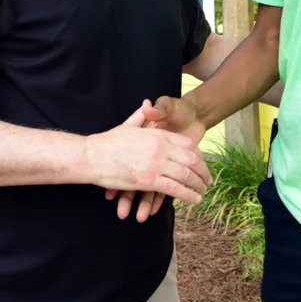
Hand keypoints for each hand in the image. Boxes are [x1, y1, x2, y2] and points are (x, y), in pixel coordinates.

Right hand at [85, 100, 210, 216]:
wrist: (92, 155)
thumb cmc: (109, 142)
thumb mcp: (128, 125)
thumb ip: (141, 115)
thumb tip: (148, 103)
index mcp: (157, 135)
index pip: (187, 145)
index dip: (199, 156)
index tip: (203, 164)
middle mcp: (160, 148)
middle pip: (191, 160)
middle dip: (203, 171)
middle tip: (208, 180)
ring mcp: (155, 164)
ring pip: (186, 175)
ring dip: (198, 184)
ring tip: (203, 190)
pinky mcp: (148, 180)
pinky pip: (174, 188)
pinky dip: (187, 194)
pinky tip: (195, 198)